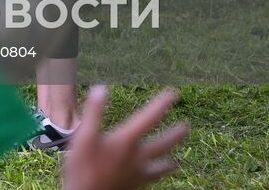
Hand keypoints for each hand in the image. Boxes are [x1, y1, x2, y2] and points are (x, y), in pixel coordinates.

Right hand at [60, 86, 188, 189]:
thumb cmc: (82, 168)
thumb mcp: (83, 136)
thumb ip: (93, 112)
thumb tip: (101, 89)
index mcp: (126, 141)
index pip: (149, 119)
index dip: (162, 104)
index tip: (174, 94)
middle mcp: (137, 157)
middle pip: (163, 144)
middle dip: (176, 134)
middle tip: (186, 127)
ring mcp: (138, 174)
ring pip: (162, 167)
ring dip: (170, 162)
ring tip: (175, 162)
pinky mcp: (135, 186)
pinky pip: (152, 180)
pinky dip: (157, 176)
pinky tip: (154, 177)